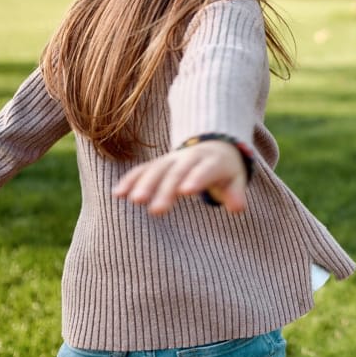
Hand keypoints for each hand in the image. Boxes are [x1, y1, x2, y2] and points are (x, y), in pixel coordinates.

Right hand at [113, 140, 248, 215]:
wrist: (214, 145)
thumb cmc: (225, 170)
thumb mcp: (236, 179)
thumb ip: (236, 193)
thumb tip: (238, 208)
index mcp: (212, 161)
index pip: (204, 170)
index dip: (196, 178)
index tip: (186, 191)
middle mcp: (189, 158)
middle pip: (176, 173)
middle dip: (165, 190)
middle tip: (157, 211)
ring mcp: (172, 159)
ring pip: (156, 169)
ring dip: (144, 184)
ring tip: (135, 200)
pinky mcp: (158, 164)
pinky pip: (143, 169)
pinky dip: (130, 179)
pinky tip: (118, 193)